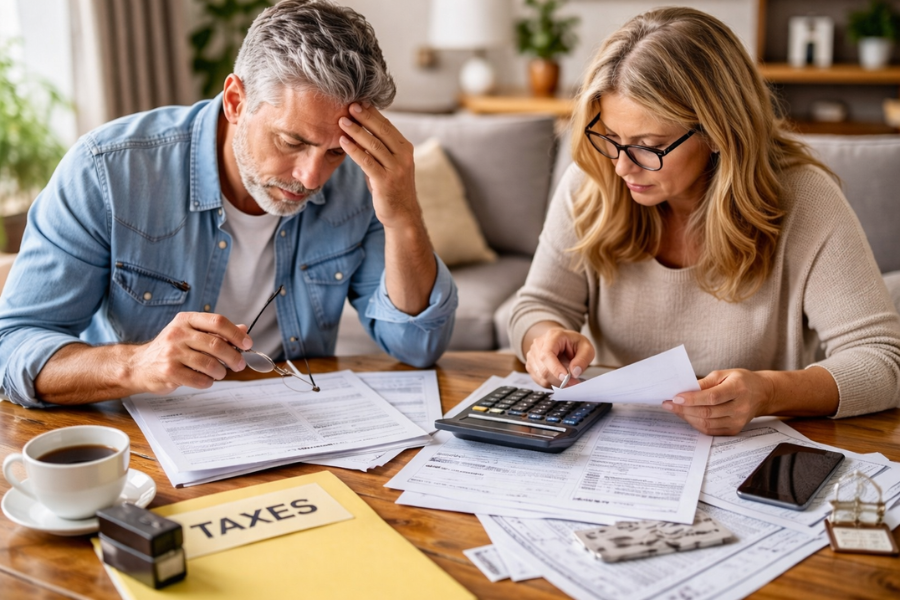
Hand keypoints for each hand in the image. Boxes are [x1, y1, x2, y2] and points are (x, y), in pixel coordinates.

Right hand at [127, 312, 251, 393]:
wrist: (138, 365)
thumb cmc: (169, 349)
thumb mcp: (190, 333)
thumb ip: (216, 332)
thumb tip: (243, 330)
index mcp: (186, 320)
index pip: (218, 321)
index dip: (236, 334)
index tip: (247, 344)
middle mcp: (178, 334)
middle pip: (216, 344)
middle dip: (233, 357)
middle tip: (239, 365)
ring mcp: (172, 353)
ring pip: (210, 364)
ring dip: (221, 372)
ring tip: (219, 373)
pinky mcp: (169, 372)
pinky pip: (199, 379)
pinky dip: (208, 382)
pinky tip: (205, 380)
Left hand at [338, 103, 418, 228]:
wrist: (402, 214)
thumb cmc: (391, 187)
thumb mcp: (389, 164)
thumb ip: (378, 149)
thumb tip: (359, 130)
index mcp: (405, 148)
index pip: (387, 125)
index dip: (372, 112)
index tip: (358, 101)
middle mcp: (403, 156)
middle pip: (382, 131)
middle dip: (364, 117)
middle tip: (349, 105)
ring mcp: (395, 169)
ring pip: (373, 145)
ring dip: (356, 131)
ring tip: (341, 121)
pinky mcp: (385, 181)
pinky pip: (367, 162)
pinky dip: (354, 150)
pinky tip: (343, 142)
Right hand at [525, 327, 594, 387]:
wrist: (564, 341)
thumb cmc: (574, 344)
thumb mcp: (586, 348)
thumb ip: (583, 359)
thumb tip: (574, 373)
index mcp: (552, 336)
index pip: (547, 354)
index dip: (555, 369)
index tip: (566, 378)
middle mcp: (538, 344)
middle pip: (543, 369)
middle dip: (559, 380)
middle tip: (573, 383)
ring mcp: (532, 354)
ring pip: (541, 377)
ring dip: (556, 383)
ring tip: (568, 380)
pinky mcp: (530, 365)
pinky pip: (539, 380)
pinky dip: (550, 383)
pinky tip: (559, 379)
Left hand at [662, 369, 774, 434]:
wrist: (762, 393)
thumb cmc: (741, 381)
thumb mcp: (724, 374)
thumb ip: (705, 382)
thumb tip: (685, 390)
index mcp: (738, 389)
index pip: (712, 397)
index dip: (692, 399)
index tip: (675, 397)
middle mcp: (740, 407)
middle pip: (707, 413)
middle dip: (684, 409)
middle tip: (668, 403)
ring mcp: (738, 421)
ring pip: (707, 424)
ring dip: (687, 417)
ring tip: (675, 409)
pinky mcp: (735, 430)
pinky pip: (711, 431)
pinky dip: (696, 424)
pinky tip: (687, 415)